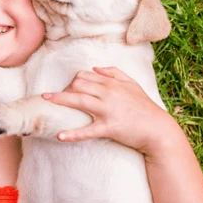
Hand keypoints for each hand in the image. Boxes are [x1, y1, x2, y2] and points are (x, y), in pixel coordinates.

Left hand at [42, 67, 179, 156]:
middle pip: (78, 84)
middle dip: (64, 89)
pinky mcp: (109, 128)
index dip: (73, 80)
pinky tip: (60, 135)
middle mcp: (108, 94)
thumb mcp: (132, 84)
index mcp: (112, 83)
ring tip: (44, 101)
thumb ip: (114, 73)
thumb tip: (95, 67)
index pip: (85, 75)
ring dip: (59, 100)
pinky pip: (87, 131)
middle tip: (56, 99)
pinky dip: (73, 134)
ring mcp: (107, 110)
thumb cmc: (144, 107)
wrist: (158, 129)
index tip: (68, 89)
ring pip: (79, 100)